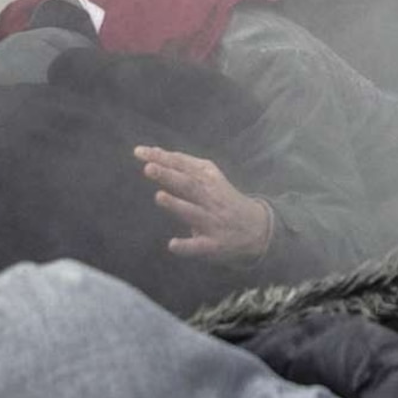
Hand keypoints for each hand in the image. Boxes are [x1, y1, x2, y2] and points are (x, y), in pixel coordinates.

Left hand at [140, 148, 276, 262]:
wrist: (258, 228)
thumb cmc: (224, 199)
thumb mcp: (210, 177)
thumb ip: (184, 166)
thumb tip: (154, 152)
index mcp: (209, 180)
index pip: (183, 166)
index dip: (162, 158)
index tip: (140, 152)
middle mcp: (211, 198)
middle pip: (188, 185)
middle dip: (169, 176)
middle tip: (148, 168)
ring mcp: (213, 221)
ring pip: (193, 212)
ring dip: (176, 205)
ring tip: (159, 196)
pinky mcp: (214, 244)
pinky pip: (199, 246)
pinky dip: (186, 246)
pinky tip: (172, 245)